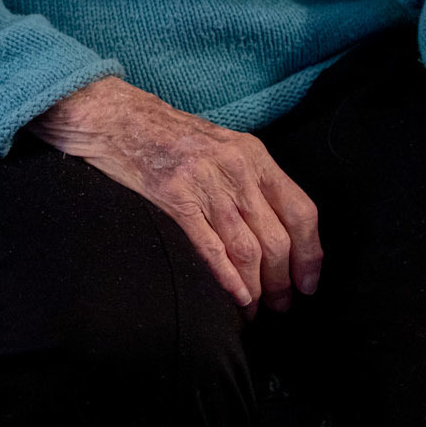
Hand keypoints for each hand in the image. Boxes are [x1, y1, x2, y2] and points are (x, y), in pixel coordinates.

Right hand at [31, 76, 321, 312]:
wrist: (115, 116)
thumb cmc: (166, 134)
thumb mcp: (221, 145)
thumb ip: (249, 179)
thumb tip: (274, 229)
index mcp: (253, 155)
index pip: (301, 212)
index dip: (310, 255)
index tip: (309, 283)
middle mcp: (236, 168)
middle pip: (276, 238)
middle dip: (283, 281)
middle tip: (281, 306)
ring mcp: (205, 183)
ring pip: (247, 249)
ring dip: (257, 288)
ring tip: (256, 310)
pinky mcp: (174, 196)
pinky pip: (211, 247)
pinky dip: (228, 279)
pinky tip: (236, 298)